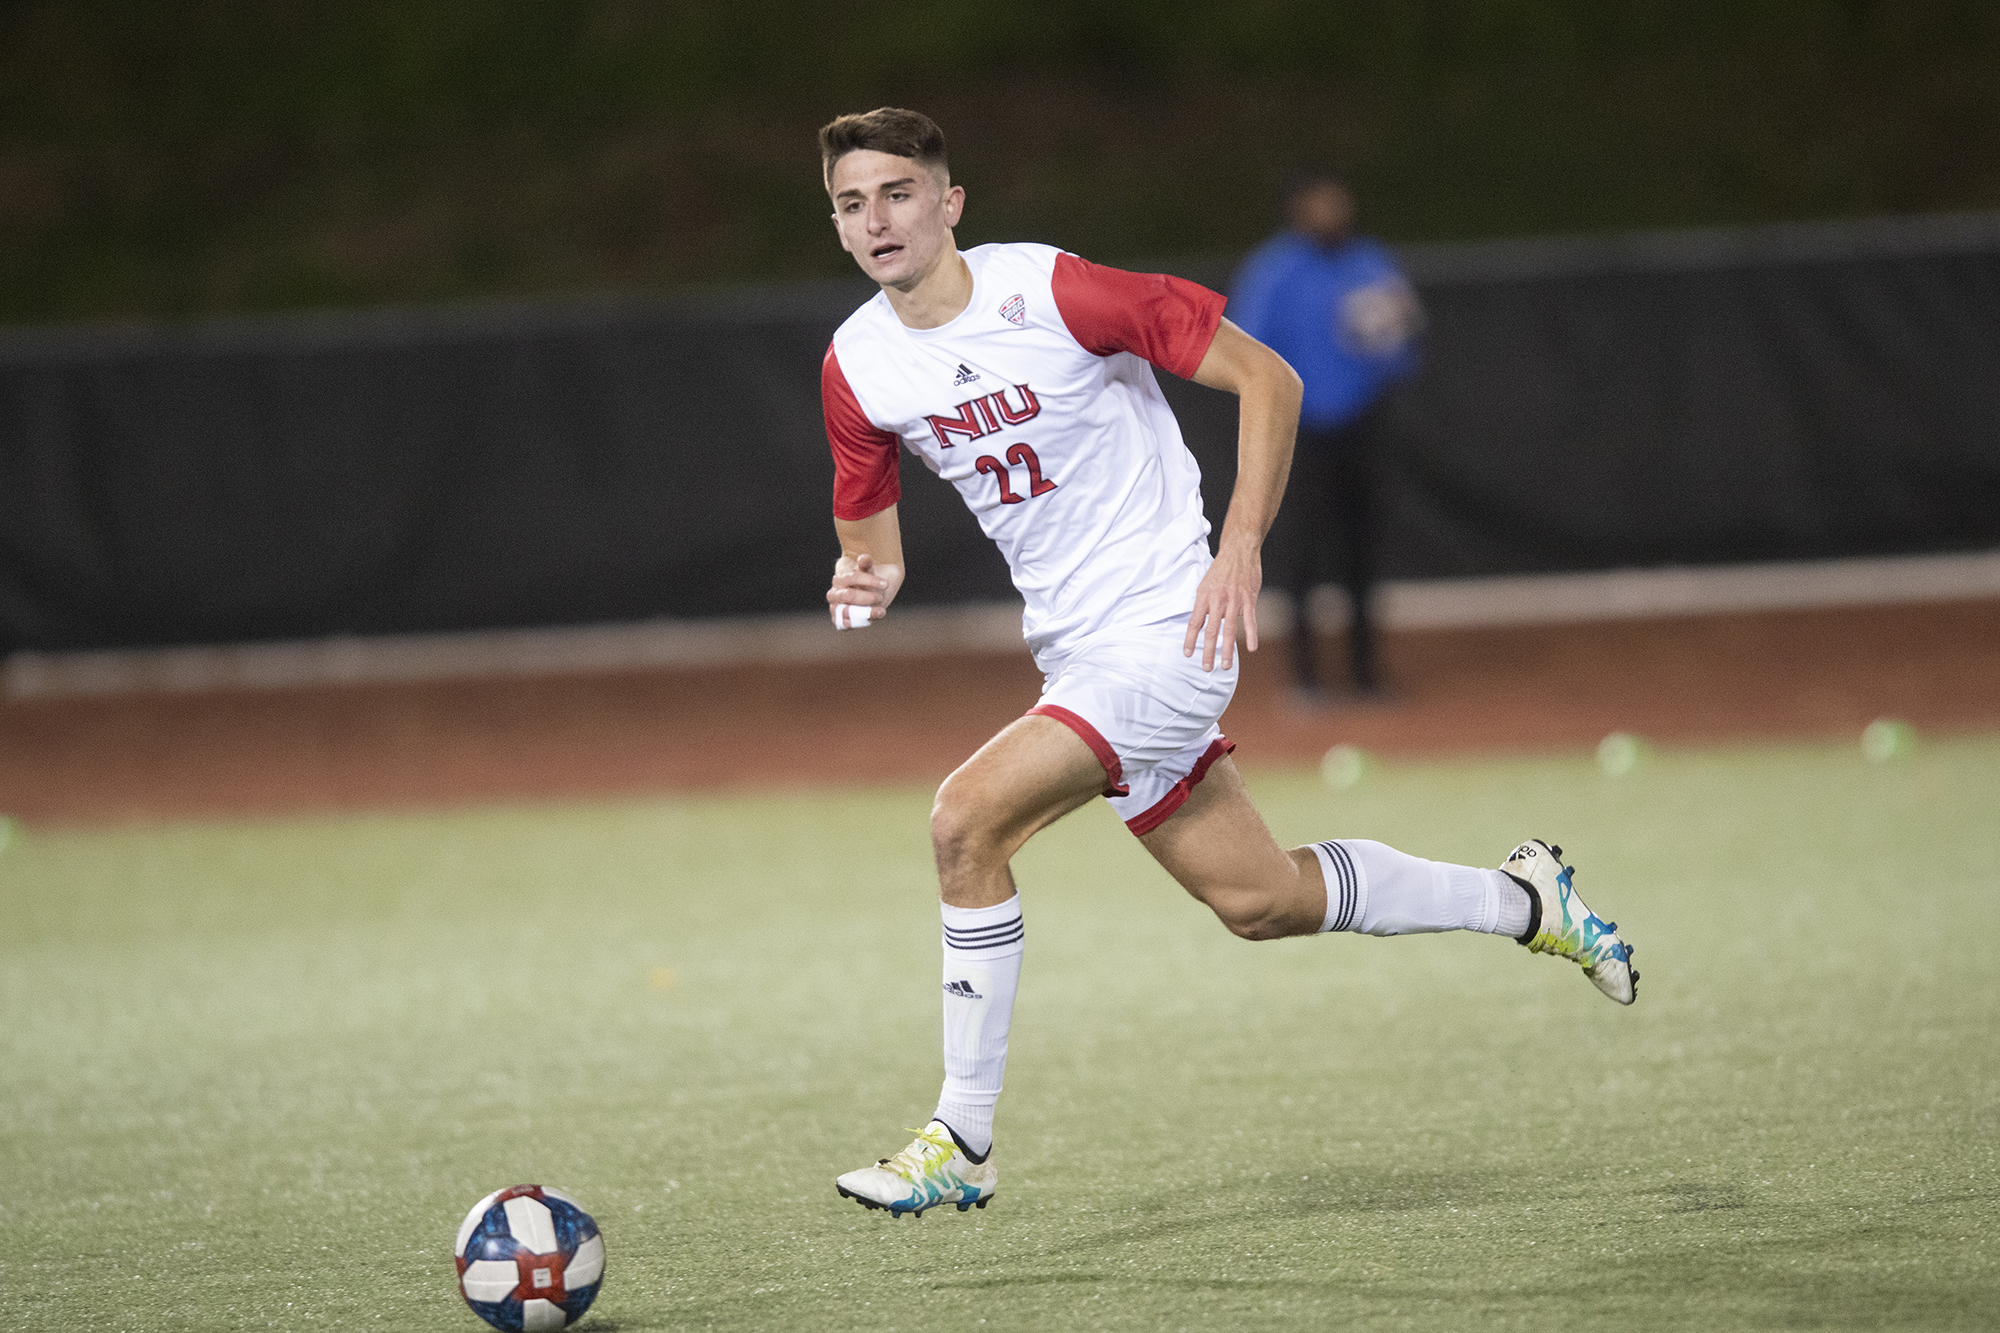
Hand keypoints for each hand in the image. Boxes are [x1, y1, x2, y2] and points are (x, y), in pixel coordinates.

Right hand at [828, 552, 900, 628]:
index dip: (870, 580)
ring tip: (881, 611)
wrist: (872, 592)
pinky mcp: (840, 621)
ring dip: (866, 612)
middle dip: (868, 597)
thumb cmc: (869, 579)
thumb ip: (866, 565)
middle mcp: (834, 594)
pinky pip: (845, 624)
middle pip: (849, 595)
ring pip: (846, 611)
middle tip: (881, 597)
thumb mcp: (869, 570)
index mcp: (839, 579)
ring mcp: (836, 608)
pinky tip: (870, 621)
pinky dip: (858, 623)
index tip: (886, 584)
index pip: (853, 578)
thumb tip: (864, 557)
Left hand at [1183, 541, 1260, 670]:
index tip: (1188, 654)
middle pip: (1211, 631)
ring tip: (1225, 666)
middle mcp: (1217, 601)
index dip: (1190, 640)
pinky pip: (1250, 620)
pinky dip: (1251, 635)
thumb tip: (1200, 621)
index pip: (1194, 623)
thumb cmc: (1221, 569)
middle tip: (1206, 668)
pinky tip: (1251, 648)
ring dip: (1227, 650)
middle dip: (1208, 652)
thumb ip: (1203, 604)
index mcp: (1203, 597)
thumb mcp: (1205, 584)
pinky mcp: (1249, 599)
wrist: (1239, 551)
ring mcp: (1234, 601)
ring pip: (1229, 630)